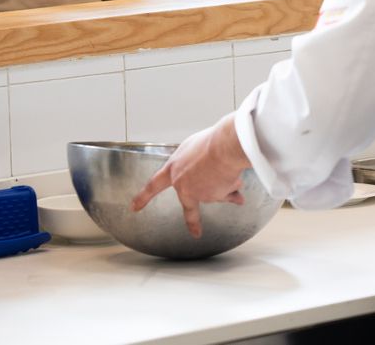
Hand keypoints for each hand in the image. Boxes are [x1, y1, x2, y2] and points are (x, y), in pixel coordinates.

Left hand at [131, 115, 251, 238]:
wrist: (225, 147)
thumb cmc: (210, 142)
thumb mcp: (193, 147)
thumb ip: (192, 163)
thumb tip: (208, 176)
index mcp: (173, 169)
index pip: (154, 185)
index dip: (143, 197)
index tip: (134, 207)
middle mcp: (183, 185)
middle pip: (190, 202)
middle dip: (194, 220)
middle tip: (196, 233)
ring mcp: (200, 193)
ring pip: (215, 193)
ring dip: (225, 187)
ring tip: (232, 179)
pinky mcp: (216, 196)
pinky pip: (228, 194)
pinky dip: (234, 194)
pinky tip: (239, 198)